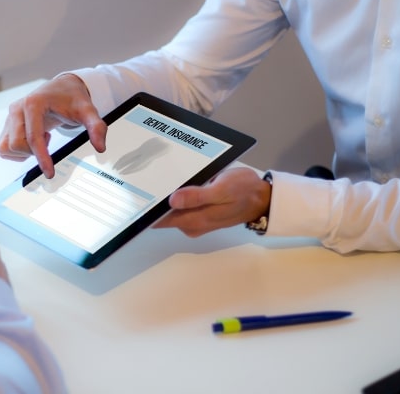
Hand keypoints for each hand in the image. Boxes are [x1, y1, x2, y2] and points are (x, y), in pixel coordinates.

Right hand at [0, 73, 107, 177]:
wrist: (62, 88)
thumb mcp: (88, 110)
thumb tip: (100, 147)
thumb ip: (96, 127)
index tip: (50, 173)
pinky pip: (4, 147)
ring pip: (6, 147)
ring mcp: (10, 116)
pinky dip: (18, 151)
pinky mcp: (7, 124)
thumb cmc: (72, 98)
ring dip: (24, 152)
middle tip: (49, 140)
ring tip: (41, 139)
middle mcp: (17, 109)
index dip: (41, 158)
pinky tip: (33, 140)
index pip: (33, 137)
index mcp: (33, 103)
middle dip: (34, 152)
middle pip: (16, 144)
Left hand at [153, 167, 270, 236]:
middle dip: (154, 200)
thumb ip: (197, 196)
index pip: (161, 221)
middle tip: (143, 179)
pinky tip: (173, 182)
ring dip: (165, 196)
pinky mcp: (198, 213)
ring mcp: (194, 219)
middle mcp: (191, 224)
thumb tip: (173, 200)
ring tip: (155, 176)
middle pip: (164, 215)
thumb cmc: (243, 191)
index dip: (148, 210)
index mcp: (195, 221)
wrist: (262, 198)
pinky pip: (181, 206)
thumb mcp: (222, 190)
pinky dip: (176, 195)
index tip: (137, 195)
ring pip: (171, 210)